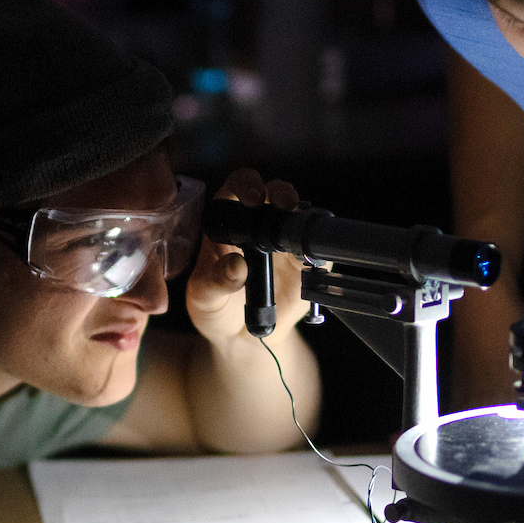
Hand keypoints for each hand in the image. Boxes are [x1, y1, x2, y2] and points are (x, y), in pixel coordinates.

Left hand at [186, 168, 309, 346]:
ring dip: (304, 219)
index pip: (237, 188)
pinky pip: (319, 252)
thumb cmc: (215, 308)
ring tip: (299, 236)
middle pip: (274, 192)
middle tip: (284, 204)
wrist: (241, 337)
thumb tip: (236, 266)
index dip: (246, 185)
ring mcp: (285, 241)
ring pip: (301, 215)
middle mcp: (259, 224)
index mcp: (228, 221)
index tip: (252, 200)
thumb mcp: (204, 298)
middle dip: (281, 192)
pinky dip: (319, 254)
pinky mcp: (306, 264)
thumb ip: (216, 281)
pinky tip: (312, 263)